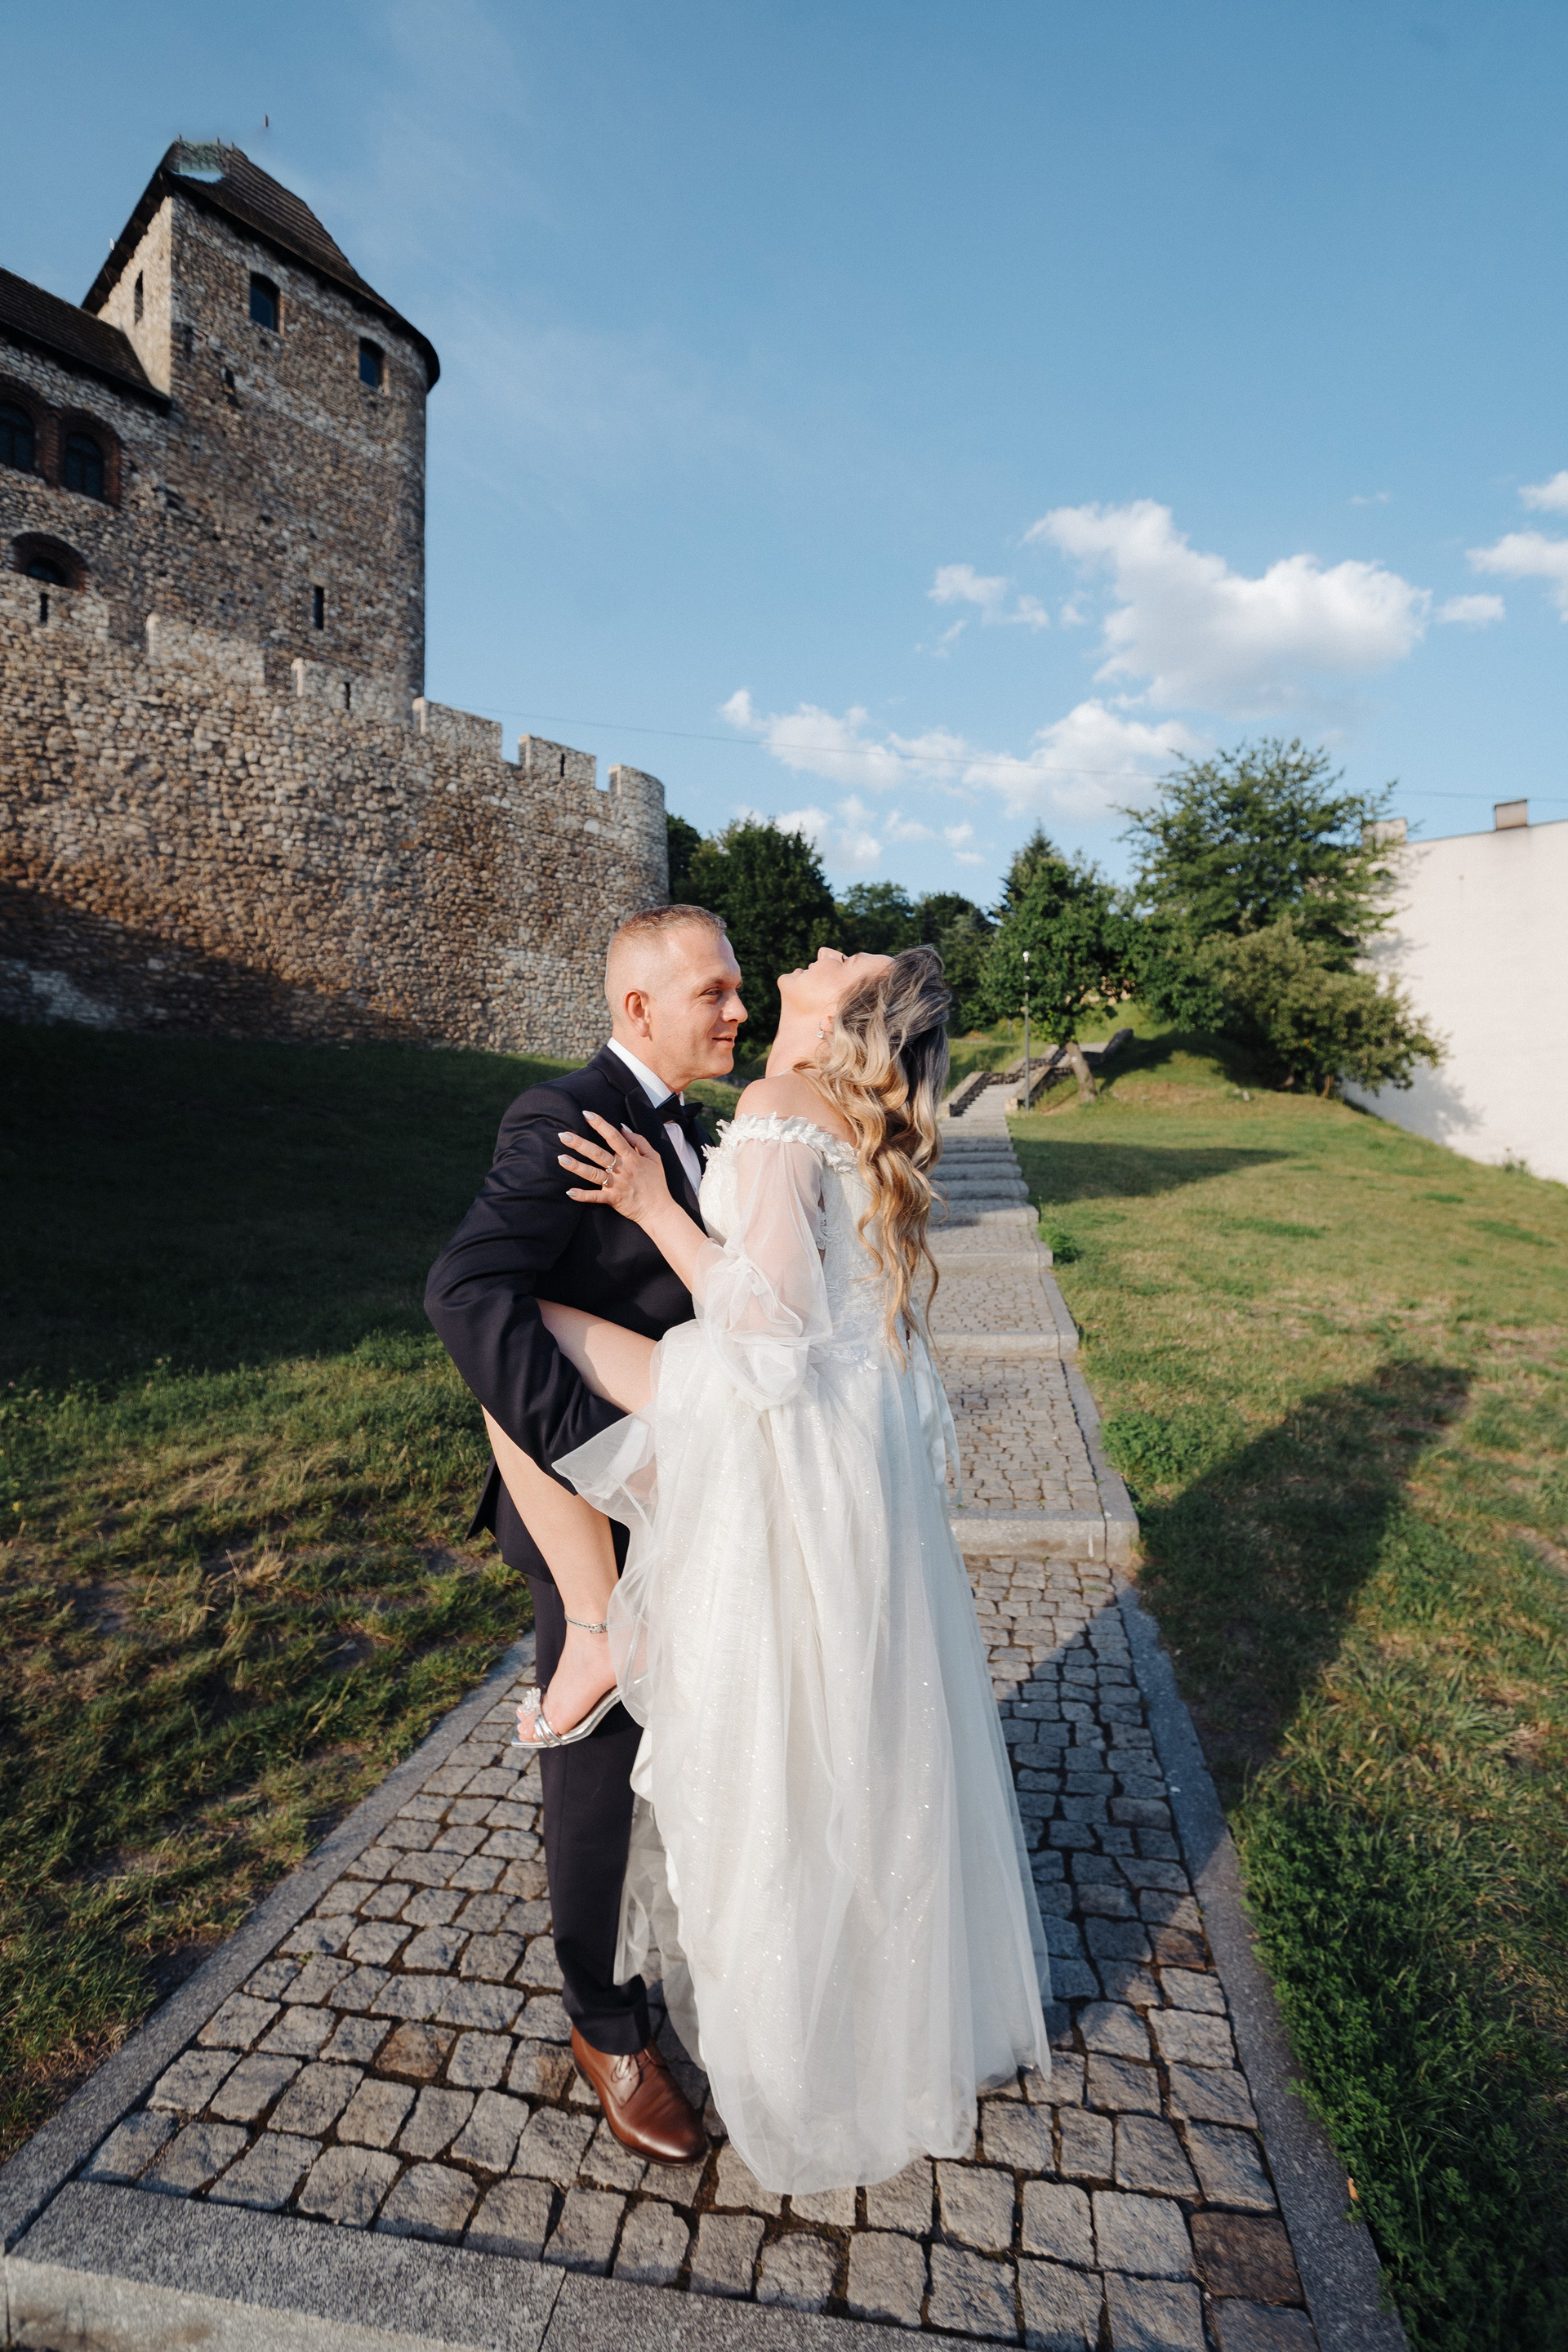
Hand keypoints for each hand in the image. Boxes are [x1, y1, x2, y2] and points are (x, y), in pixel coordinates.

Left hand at [559, 1110, 672, 1225]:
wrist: (659, 1209)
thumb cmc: (656, 1182)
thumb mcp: (654, 1157)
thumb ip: (640, 1141)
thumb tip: (624, 1128)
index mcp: (631, 1157)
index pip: (613, 1137)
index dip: (600, 1124)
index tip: (586, 1114)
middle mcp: (622, 1169)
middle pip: (598, 1153)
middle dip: (580, 1144)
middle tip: (563, 1135)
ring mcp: (616, 1185)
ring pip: (593, 1174)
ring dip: (576, 1166)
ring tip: (561, 1159)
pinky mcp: (612, 1199)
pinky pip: (595, 1197)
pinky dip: (582, 1195)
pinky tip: (570, 1192)